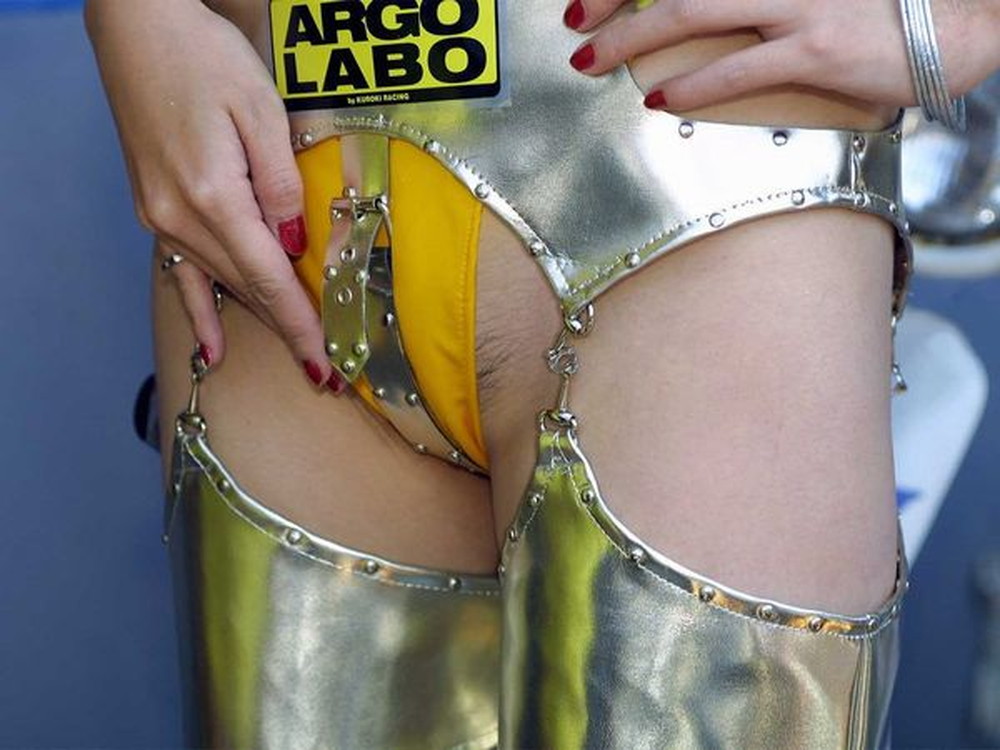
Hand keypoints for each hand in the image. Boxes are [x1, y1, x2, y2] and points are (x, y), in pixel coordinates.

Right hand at [85, 0, 339, 388]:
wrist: (137, 28)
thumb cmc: (204, 57)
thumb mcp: (262, 112)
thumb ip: (281, 185)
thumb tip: (294, 243)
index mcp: (215, 196)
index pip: (270, 279)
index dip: (302, 326)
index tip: (327, 364)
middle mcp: (180, 216)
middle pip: (248, 288)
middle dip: (291, 332)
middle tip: (328, 373)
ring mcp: (160, 216)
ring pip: (222, 282)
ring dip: (260, 321)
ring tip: (296, 358)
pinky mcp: (152, 208)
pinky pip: (181, 271)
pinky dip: (199, 310)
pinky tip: (210, 347)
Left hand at [564, 0, 999, 111]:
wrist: (960, 17)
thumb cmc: (875, 4)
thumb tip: (699, 6)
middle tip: (573, 25)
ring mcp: (798, 1)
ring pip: (691, 11)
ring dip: (631, 39)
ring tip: (591, 61)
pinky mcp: (817, 46)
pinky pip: (740, 67)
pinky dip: (694, 84)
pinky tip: (661, 98)